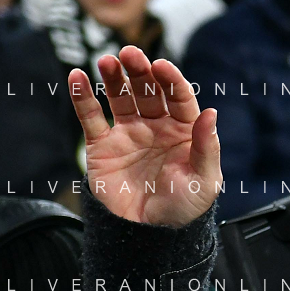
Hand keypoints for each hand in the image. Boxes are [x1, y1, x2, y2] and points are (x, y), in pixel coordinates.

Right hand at [68, 46, 220, 227]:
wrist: (150, 237)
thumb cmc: (184, 208)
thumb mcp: (204, 180)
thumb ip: (208, 147)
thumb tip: (212, 112)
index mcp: (184, 130)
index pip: (178, 97)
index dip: (170, 80)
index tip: (161, 67)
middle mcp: (157, 126)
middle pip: (148, 90)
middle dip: (140, 71)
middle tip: (130, 54)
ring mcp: (129, 133)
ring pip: (120, 97)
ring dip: (113, 77)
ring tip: (107, 61)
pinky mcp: (103, 146)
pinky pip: (91, 117)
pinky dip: (83, 97)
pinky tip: (77, 78)